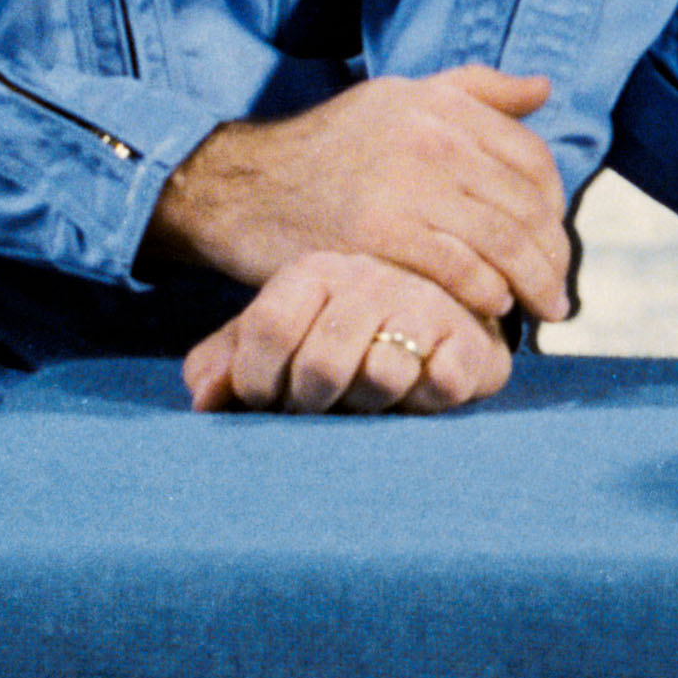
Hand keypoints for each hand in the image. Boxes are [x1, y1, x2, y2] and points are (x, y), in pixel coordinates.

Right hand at [149, 70, 568, 330]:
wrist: (244, 185)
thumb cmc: (330, 145)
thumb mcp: (399, 96)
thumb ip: (475, 90)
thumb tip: (543, 89)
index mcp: (443, 105)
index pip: (531, 158)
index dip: (555, 206)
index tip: (555, 239)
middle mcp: (433, 137)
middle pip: (524, 204)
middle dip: (552, 255)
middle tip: (560, 293)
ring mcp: (407, 185)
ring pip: (501, 240)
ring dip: (534, 282)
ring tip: (544, 310)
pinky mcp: (379, 234)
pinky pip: (457, 269)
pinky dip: (486, 293)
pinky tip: (495, 309)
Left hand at [183, 254, 510, 416]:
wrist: (440, 314)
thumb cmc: (339, 337)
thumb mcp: (276, 338)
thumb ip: (224, 362)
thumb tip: (204, 399)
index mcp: (314, 271)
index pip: (268, 329)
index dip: (255, 382)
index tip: (264, 399)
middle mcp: (371, 278)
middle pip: (321, 365)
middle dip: (309, 404)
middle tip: (317, 405)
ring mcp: (426, 305)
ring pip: (381, 376)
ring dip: (366, 407)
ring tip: (366, 398)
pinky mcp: (472, 340)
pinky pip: (440, 383)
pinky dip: (423, 401)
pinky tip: (414, 394)